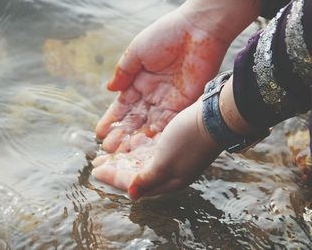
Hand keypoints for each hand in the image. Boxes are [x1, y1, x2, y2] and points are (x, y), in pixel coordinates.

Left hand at [92, 99, 222, 198]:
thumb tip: (131, 195)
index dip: (113, 177)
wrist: (217, 117)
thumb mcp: (165, 162)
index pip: (134, 184)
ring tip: (109, 151)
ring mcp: (175, 156)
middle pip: (137, 173)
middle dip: (116, 168)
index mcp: (168, 180)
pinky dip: (137, 147)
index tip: (94, 171)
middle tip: (97, 161)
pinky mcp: (177, 143)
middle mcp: (170, 171)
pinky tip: (129, 141)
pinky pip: (151, 149)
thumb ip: (146, 179)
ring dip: (125, 157)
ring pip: (143, 160)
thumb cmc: (189, 140)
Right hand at [95, 7, 227, 152]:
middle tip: (109, 149)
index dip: (112, 119)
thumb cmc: (167, 35)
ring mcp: (168, 101)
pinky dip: (157, 135)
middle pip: (135, 119)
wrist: (199, 29)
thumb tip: (109, 89)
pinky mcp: (183, 104)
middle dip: (121, 134)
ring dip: (136, 139)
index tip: (101, 132)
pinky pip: (168, 124)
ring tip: (123, 153)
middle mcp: (153, 94)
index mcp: (140, 81)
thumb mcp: (137, 51)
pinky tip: (145, 146)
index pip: (123, 105)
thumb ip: (123, 71)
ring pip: (149, 125)